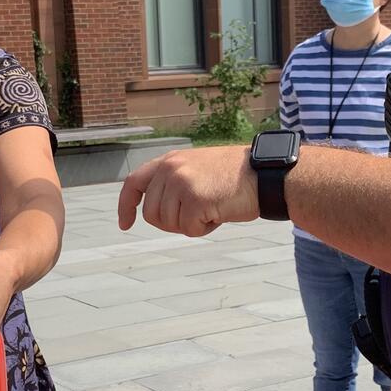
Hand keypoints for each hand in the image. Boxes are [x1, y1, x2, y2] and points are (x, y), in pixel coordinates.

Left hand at [117, 146, 259, 236]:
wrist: (265, 174)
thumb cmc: (235, 178)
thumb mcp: (197, 170)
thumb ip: (174, 183)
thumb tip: (155, 212)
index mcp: (170, 160)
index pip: (134, 182)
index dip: (126, 205)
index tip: (125, 224)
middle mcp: (171, 168)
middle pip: (151, 214)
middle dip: (171, 223)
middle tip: (197, 215)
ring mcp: (181, 183)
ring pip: (169, 223)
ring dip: (190, 225)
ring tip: (212, 207)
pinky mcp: (194, 199)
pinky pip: (188, 230)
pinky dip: (204, 229)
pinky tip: (219, 213)